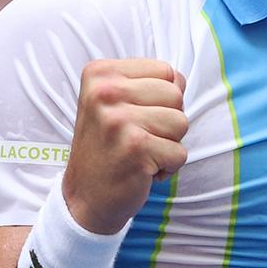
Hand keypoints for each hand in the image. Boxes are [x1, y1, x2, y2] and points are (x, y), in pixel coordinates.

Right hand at [62, 59, 188, 234]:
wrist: (84, 197)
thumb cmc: (108, 147)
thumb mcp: (116, 103)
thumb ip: (148, 84)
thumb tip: (180, 80)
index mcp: (100, 73)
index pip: (165, 70)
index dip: (162, 97)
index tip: (135, 116)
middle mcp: (105, 91)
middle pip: (176, 94)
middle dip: (168, 121)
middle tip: (138, 138)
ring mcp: (119, 119)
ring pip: (181, 122)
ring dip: (168, 144)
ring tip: (140, 152)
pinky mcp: (135, 147)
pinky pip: (180, 153)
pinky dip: (168, 167)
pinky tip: (142, 170)